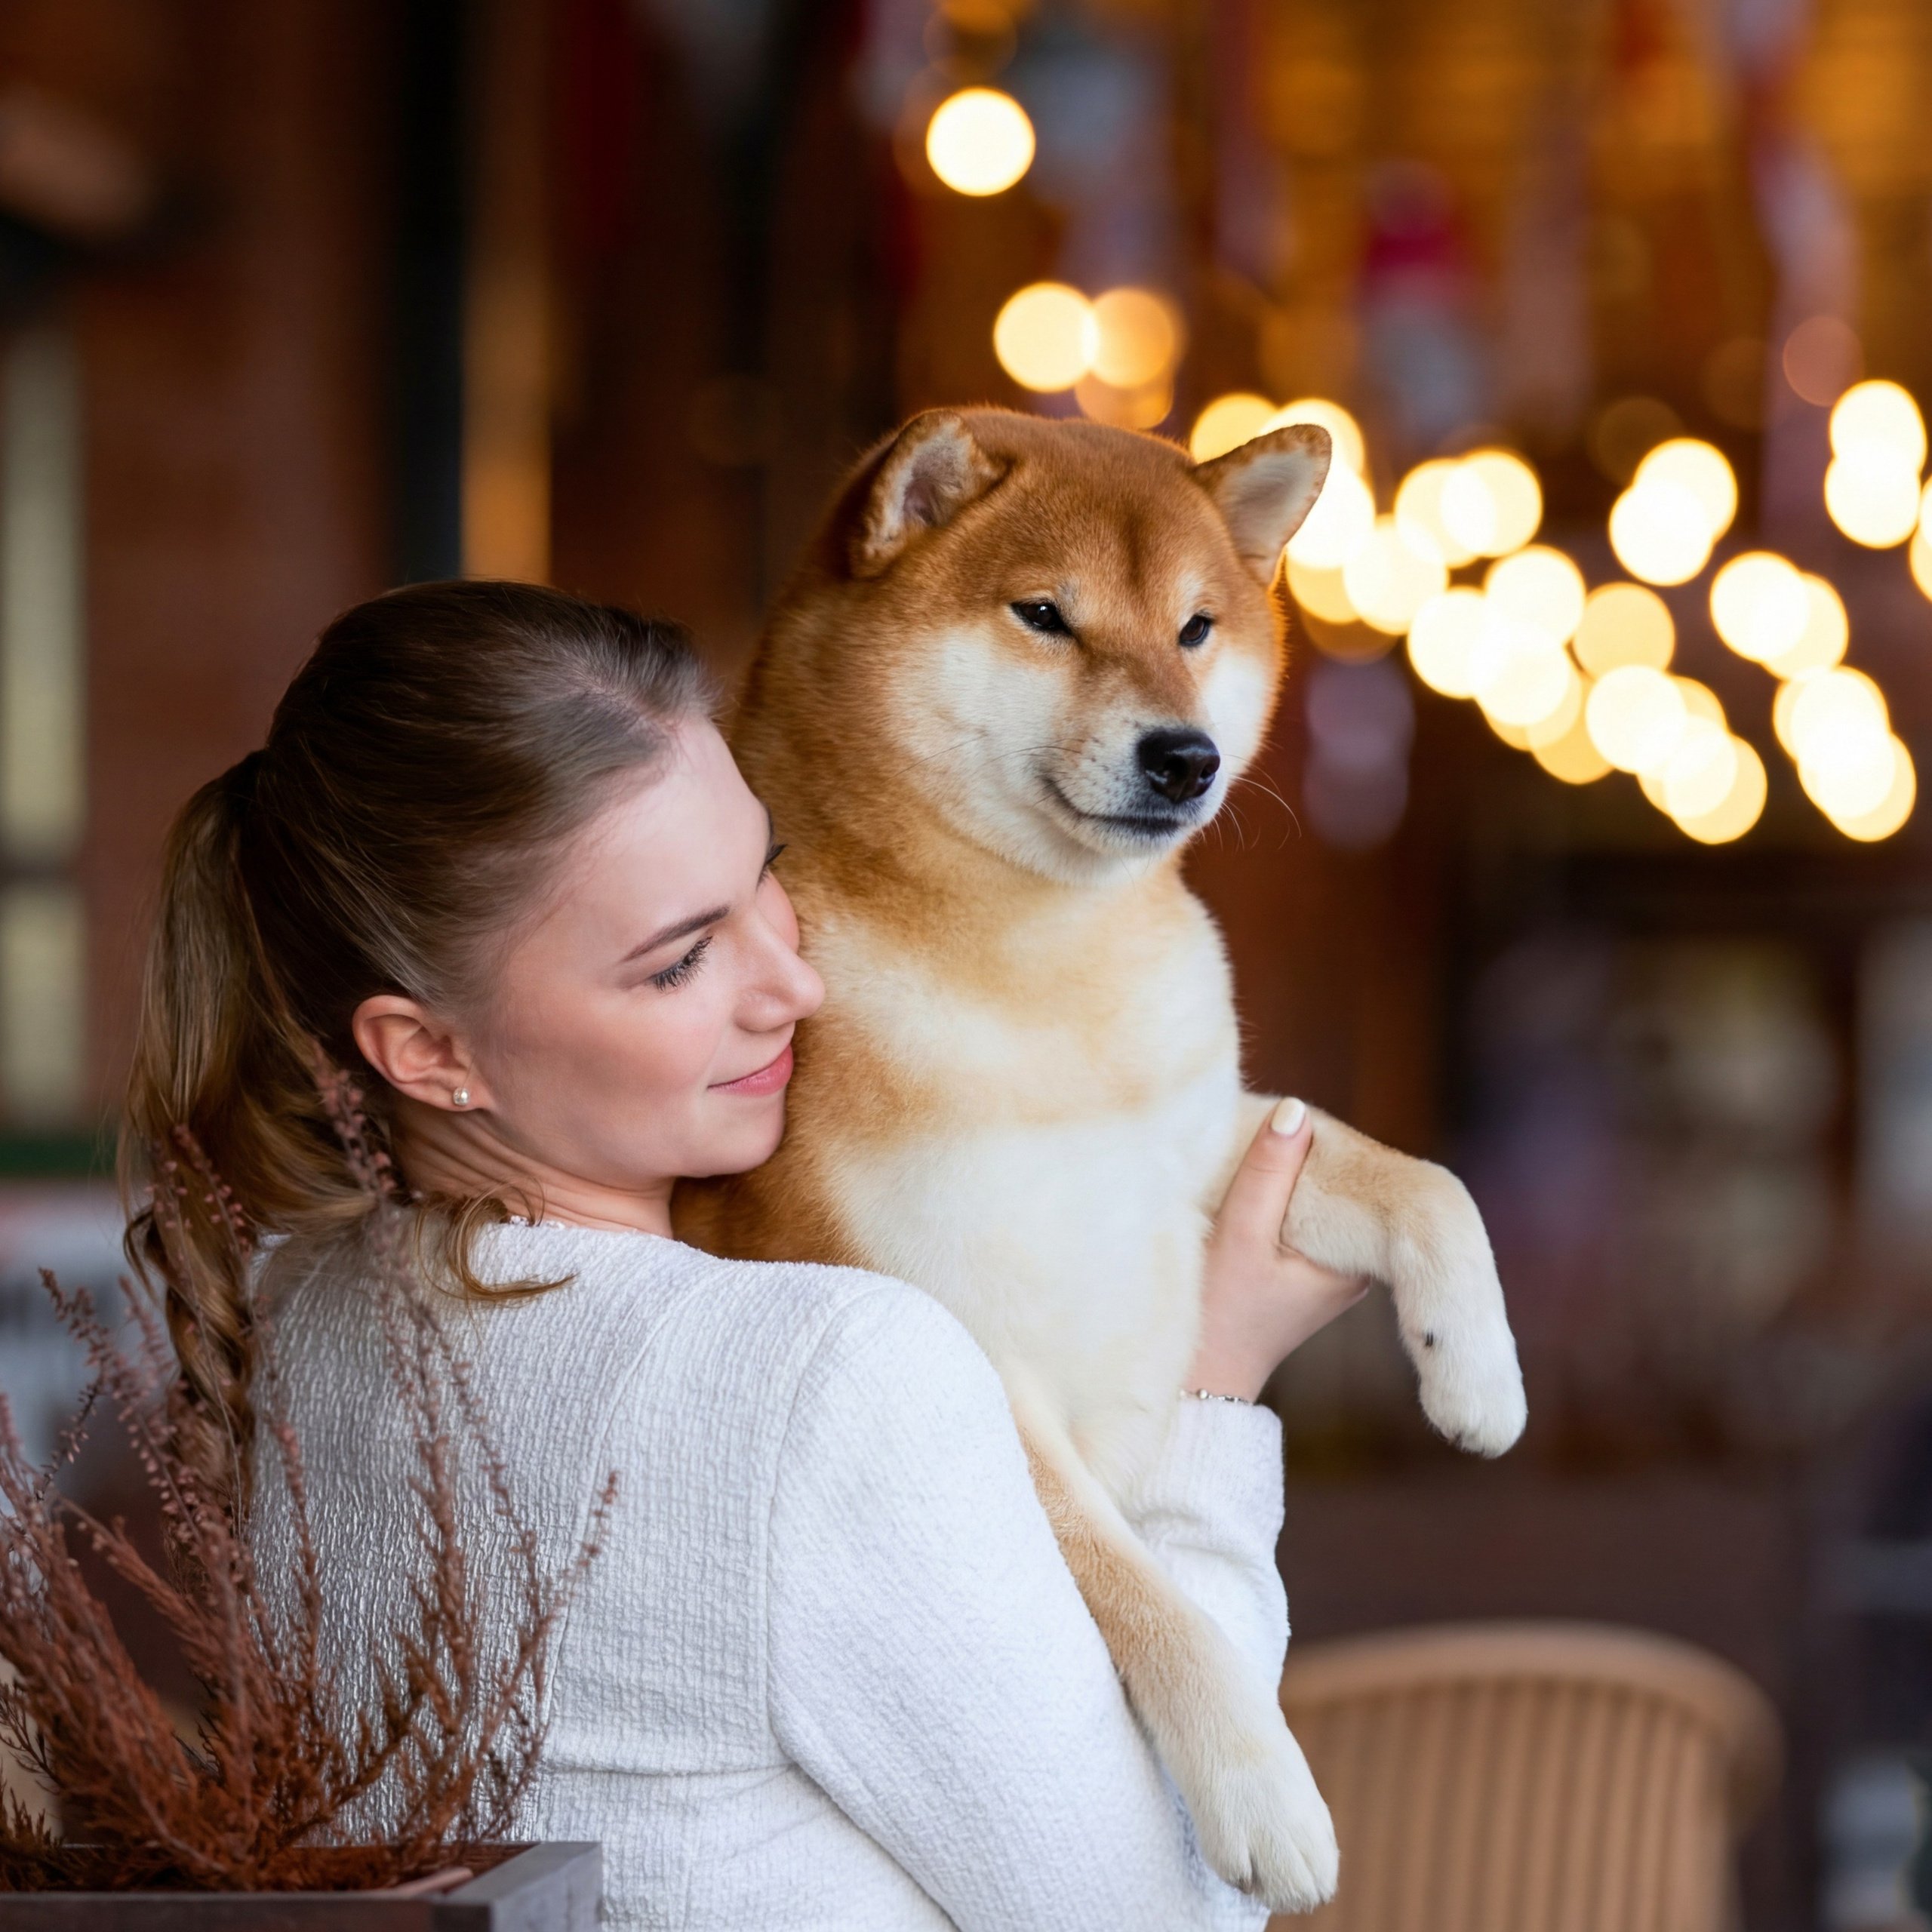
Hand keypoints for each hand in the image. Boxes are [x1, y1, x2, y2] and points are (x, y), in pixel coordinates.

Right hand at [1189, 1100, 1369, 1402]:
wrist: (1197, 1378)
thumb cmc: (1219, 1313)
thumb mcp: (1239, 1236)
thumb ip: (1266, 1175)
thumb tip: (1295, 1111)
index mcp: (1357, 1262)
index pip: (1360, 1178)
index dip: (1325, 1141)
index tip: (1289, 1120)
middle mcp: (1354, 1264)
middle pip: (1341, 1184)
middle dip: (1306, 1152)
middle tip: (1266, 1126)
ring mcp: (1329, 1266)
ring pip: (1320, 1196)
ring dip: (1289, 1171)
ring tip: (1257, 1148)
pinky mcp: (1303, 1266)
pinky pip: (1302, 1211)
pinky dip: (1280, 1191)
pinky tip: (1254, 1180)